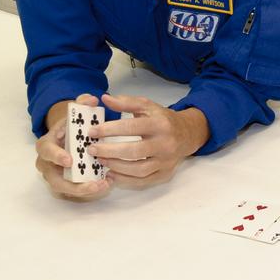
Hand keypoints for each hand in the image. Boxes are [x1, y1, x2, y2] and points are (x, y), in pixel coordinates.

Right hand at [36, 95, 112, 201]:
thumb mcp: (73, 114)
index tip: (69, 160)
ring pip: (68, 190)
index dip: (56, 156)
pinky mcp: (67, 185)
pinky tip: (108, 183)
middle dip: (74, 185)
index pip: (46, 151)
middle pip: (55, 181)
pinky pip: (78, 191)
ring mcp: (57, 177)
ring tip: (105, 185)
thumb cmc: (69, 126)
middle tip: (94, 184)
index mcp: (46, 145)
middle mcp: (48, 165)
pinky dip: (92, 189)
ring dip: (86, 190)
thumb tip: (92, 98)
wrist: (68, 138)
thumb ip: (81, 104)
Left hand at [89, 93, 207, 189]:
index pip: (131, 128)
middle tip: (92, 150)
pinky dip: (126, 180)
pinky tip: (112, 174)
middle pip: (134, 151)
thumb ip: (126, 103)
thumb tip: (105, 98)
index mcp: (160, 124)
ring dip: (116, 167)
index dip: (109, 130)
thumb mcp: (147, 106)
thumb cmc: (163, 119)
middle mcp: (165, 144)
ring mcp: (166, 161)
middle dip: (109, 151)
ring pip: (139, 170)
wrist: (187, 134)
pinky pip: (143, 181)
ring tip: (101, 161)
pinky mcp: (164, 174)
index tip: (92, 132)